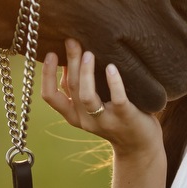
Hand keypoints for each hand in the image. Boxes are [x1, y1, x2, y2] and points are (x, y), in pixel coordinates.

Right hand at [42, 39, 163, 158]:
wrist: (140, 147)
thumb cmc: (114, 118)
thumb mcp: (91, 106)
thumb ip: (78, 89)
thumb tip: (67, 60)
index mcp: (73, 115)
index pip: (50, 97)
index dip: (47, 75)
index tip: (50, 53)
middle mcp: (85, 120)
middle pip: (72, 88)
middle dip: (71, 62)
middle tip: (72, 40)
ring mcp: (105, 120)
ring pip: (87, 97)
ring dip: (86, 73)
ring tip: (89, 52)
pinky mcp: (126, 117)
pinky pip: (117, 99)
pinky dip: (113, 82)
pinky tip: (112, 67)